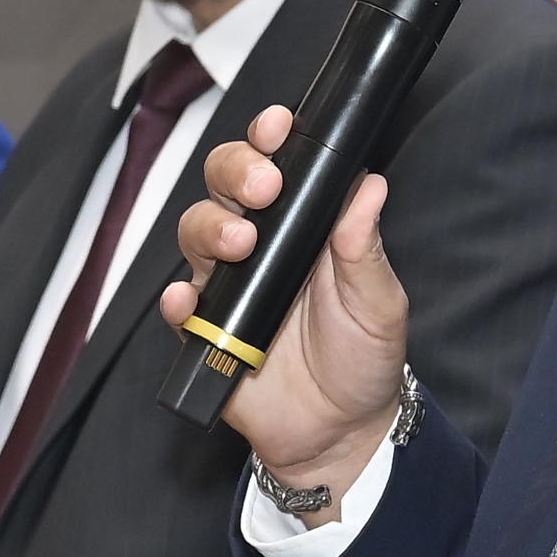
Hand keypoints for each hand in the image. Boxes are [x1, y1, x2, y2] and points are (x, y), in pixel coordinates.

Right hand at [162, 103, 409, 509]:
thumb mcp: (378, 303)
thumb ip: (366, 249)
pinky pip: (179, 305)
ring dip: (210, 225)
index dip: (270, 138)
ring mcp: (228, 285)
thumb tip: (370, 186)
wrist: (340, 430)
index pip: (279, 164)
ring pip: (195, 231)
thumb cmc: (363, 358)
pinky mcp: (205, 330)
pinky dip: (178, 298)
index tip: (280, 125)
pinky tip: (190, 298)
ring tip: (240, 243)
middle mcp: (261, 244)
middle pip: (224, 185)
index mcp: (304, 224)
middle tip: (264, 186)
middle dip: (236, 171)